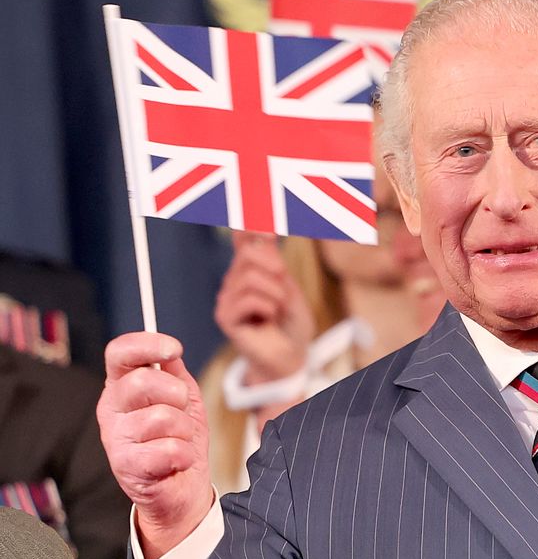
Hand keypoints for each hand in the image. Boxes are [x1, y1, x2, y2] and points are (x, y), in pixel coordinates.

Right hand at [98, 331, 215, 558]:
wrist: (182, 488)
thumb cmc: (179, 439)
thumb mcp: (184, 399)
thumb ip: (175, 374)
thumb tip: (170, 354)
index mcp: (122, 385)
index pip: (119, 352)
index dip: (146, 344)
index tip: (173, 349)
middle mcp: (111, 408)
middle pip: (142, 382)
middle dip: (177, 395)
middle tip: (182, 411)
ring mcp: (114, 437)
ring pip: (161, 417)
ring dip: (184, 430)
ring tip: (179, 440)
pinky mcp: (125, 465)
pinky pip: (168, 449)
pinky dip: (184, 455)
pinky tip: (177, 461)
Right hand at [214, 233, 315, 383]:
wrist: (289, 357)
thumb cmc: (290, 324)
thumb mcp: (289, 288)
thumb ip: (274, 262)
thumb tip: (262, 230)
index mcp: (250, 270)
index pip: (243, 239)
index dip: (246, 222)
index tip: (253, 201)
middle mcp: (234, 280)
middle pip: (249, 254)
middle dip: (274, 266)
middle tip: (284, 284)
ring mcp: (227, 298)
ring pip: (252, 278)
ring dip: (276, 294)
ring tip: (278, 309)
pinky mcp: (225, 317)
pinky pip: (250, 299)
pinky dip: (268, 307)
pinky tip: (268, 319)